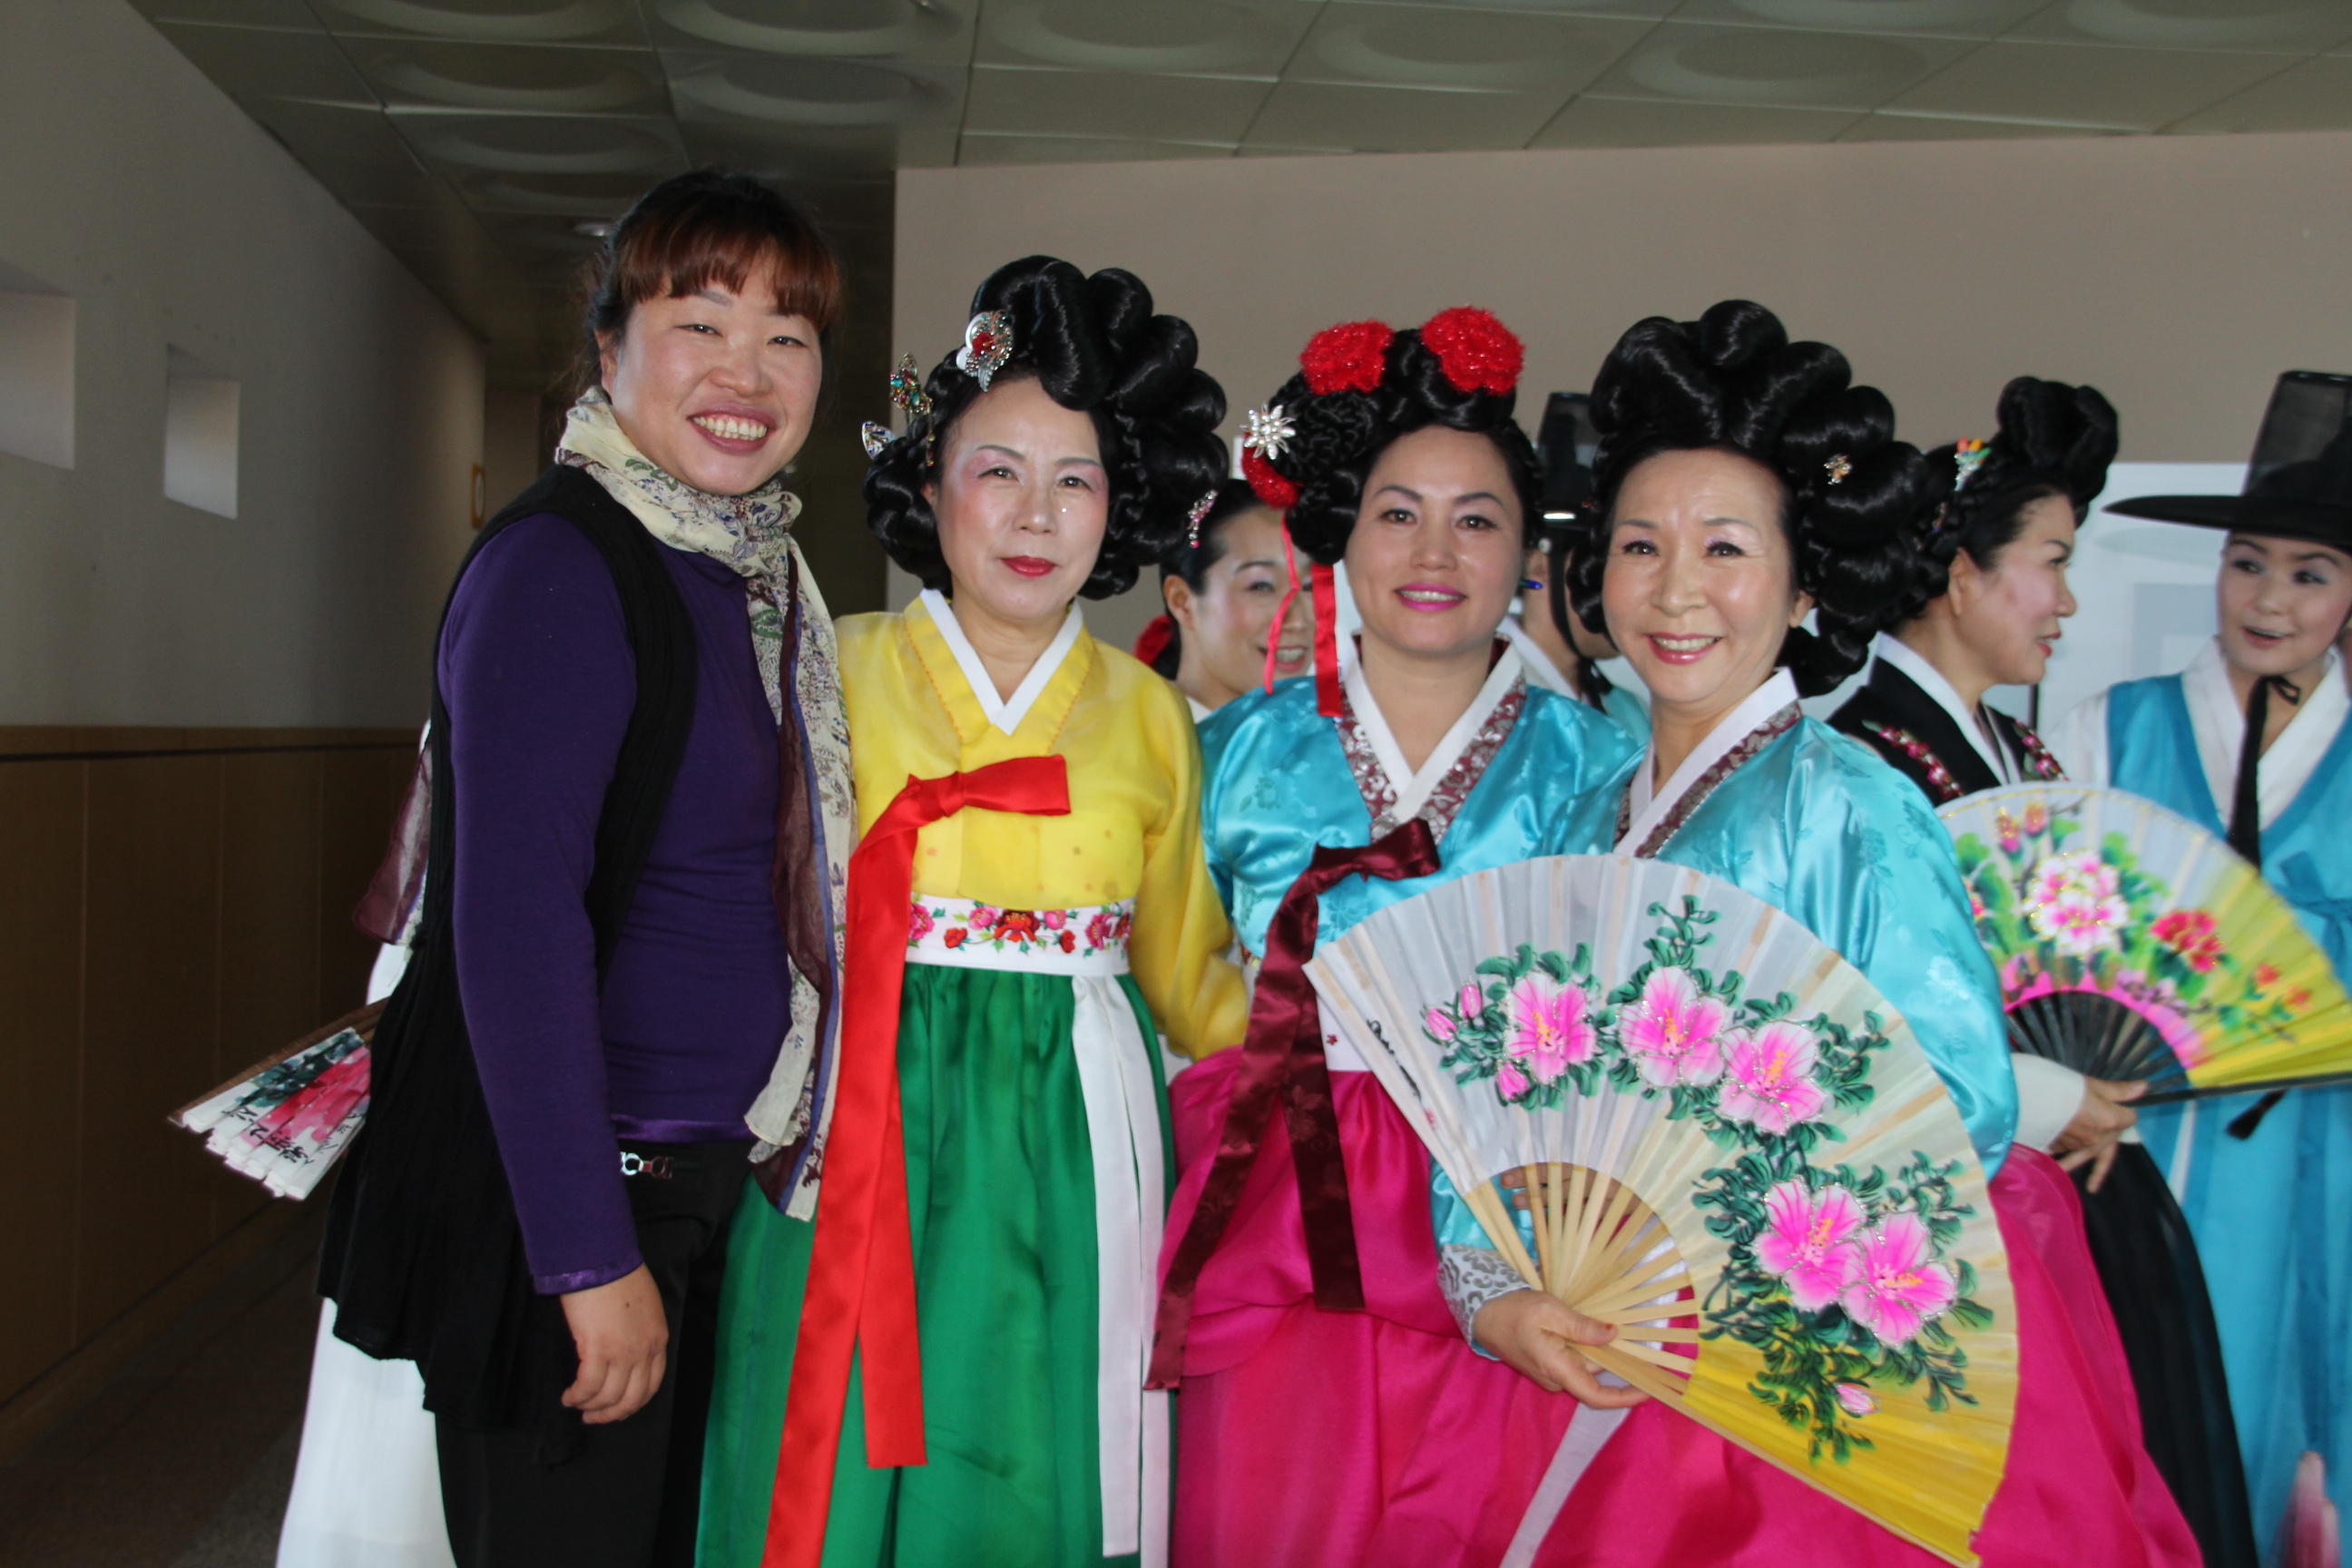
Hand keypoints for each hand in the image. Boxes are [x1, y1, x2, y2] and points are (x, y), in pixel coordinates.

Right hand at [561, 1264, 667, 1424]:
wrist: (602, 1260)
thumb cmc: (619, 1276)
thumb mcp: (644, 1307)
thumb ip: (640, 1331)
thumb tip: (624, 1350)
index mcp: (659, 1340)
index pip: (651, 1385)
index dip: (632, 1403)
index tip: (616, 1409)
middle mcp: (645, 1351)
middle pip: (631, 1399)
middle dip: (611, 1414)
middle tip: (593, 1417)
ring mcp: (623, 1353)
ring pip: (608, 1397)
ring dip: (590, 1407)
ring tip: (576, 1404)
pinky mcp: (598, 1350)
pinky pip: (588, 1387)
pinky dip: (577, 1396)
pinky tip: (568, 1396)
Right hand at [1471, 1289, 1649, 1410]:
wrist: (1483, 1314)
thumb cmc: (1514, 1311)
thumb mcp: (1549, 1310)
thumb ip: (1581, 1325)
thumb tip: (1613, 1335)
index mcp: (1557, 1368)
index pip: (1596, 1396)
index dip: (1625, 1397)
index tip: (1649, 1389)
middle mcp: (1556, 1379)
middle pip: (1595, 1374)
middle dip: (1615, 1357)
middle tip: (1635, 1334)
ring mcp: (1551, 1375)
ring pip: (1586, 1365)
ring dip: (1599, 1348)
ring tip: (1609, 1323)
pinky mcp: (1548, 1366)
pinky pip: (1575, 1360)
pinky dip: (1587, 1347)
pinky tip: (1589, 1327)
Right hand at [2052, 1078, 2143, 1192]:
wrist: (2030, 1098)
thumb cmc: (2064, 1087)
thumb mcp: (2092, 1084)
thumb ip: (2118, 1091)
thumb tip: (2143, 1088)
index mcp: (2110, 1120)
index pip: (2130, 1119)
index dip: (2126, 1110)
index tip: (2119, 1105)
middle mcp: (2097, 1138)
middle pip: (2108, 1152)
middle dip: (2104, 1162)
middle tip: (2098, 1184)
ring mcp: (2078, 1145)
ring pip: (2086, 1156)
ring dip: (2084, 1166)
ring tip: (2089, 1188)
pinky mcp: (2060, 1147)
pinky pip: (2067, 1154)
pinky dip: (2064, 1158)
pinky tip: (2057, 1163)